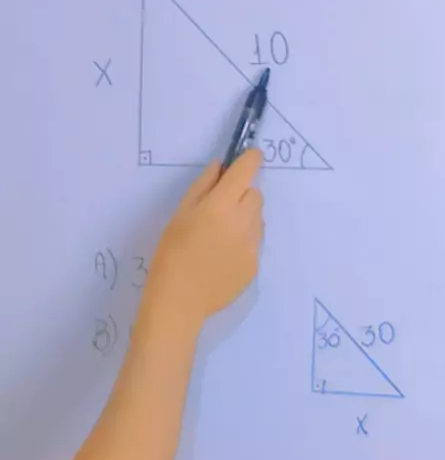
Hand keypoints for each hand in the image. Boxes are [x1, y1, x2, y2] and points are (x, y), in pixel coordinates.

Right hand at [143, 149, 263, 329]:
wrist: (180, 301)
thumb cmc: (171, 255)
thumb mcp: (179, 215)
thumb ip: (202, 187)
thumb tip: (220, 167)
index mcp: (221, 205)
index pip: (248, 170)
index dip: (250, 159)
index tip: (248, 157)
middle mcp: (243, 223)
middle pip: (256, 194)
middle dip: (243, 193)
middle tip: (222, 206)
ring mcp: (253, 246)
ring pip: (258, 219)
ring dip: (245, 218)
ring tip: (220, 235)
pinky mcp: (255, 265)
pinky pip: (255, 242)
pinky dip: (244, 241)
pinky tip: (223, 256)